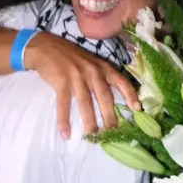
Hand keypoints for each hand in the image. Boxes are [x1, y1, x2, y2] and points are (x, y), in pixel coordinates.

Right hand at [22, 32, 139, 137]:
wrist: (45, 46)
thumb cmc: (69, 57)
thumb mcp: (90, 62)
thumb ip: (100, 76)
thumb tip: (110, 99)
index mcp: (102, 67)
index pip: (121, 81)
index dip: (130, 94)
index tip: (137, 109)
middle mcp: (92, 71)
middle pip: (105, 96)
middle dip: (110, 116)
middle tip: (113, 132)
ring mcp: (77, 76)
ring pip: (86, 102)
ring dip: (90, 121)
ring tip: (93, 136)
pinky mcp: (61, 81)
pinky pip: (64, 104)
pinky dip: (64, 120)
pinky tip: (65, 133)